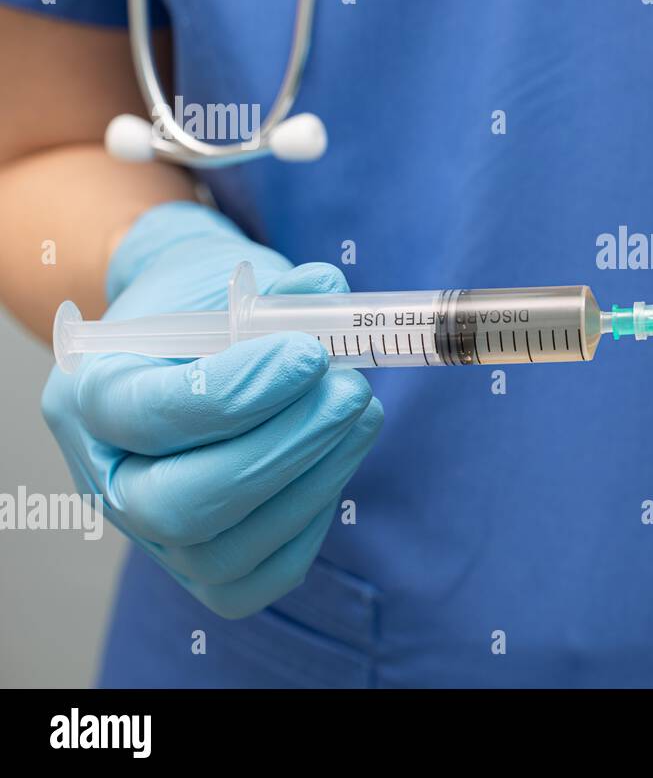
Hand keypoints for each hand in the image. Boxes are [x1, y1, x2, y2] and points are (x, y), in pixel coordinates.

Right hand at [42, 202, 383, 617]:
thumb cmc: (209, 306)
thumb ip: (276, 292)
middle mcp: (104, 480)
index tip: (310, 354)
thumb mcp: (229, 280)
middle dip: (282, 449)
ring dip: (315, 479)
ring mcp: (150, 536)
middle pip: (179, 506)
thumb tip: (325, 292)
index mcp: (86, 398)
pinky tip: (337, 456)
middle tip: (351, 390)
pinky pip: (265, 575)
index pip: (151, 416)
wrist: (194, 339)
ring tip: (363, 412)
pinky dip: (313, 518)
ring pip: (226, 550)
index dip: (241, 393)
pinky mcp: (205, 569)